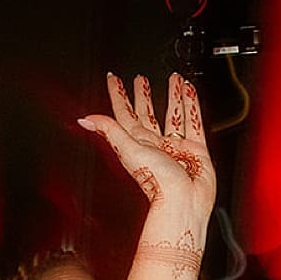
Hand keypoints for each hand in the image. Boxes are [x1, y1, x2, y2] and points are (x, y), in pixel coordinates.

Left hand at [77, 72, 214, 223]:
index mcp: (137, 142)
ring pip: (172, 113)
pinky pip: (193, 121)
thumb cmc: (157, 181)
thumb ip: (110, 131)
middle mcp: (155, 143)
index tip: (113, 79)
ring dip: (172, 95)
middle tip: (141, 78)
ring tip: (173, 79)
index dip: (118, 95)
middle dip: (143, 94)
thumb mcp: (129, 150)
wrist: (183, 200)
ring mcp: (175, 145)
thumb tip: (85, 120)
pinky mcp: (195, 148)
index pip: (124, 113)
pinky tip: (189, 92)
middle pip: (147, 112)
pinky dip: (192, 105)